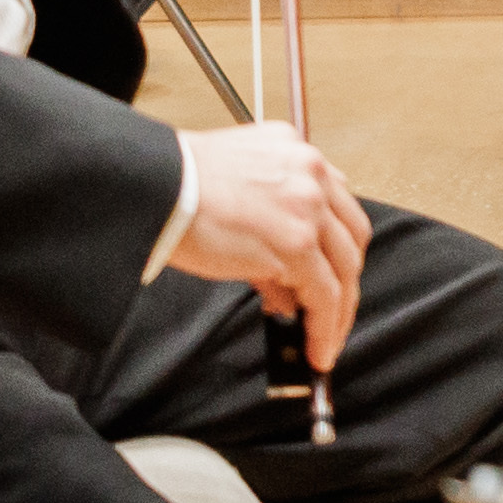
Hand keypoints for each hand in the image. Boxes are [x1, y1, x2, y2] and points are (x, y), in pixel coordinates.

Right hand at [151, 124, 367, 361]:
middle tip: (335, 313)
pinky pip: (325, 295)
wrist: (152, 188)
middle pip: (350, 236)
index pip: (336, 204)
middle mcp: (311, 174)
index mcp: (296, 153)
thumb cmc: (177, 187)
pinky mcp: (295, 244)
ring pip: (345, 268)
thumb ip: (269, 230)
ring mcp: (308, 208)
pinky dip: (326, 326)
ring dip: (341, 312)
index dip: (337, 245)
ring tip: (327, 342)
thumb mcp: (236, 193)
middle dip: (346, 279)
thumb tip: (286, 290)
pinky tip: (317, 349)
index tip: (331, 273)